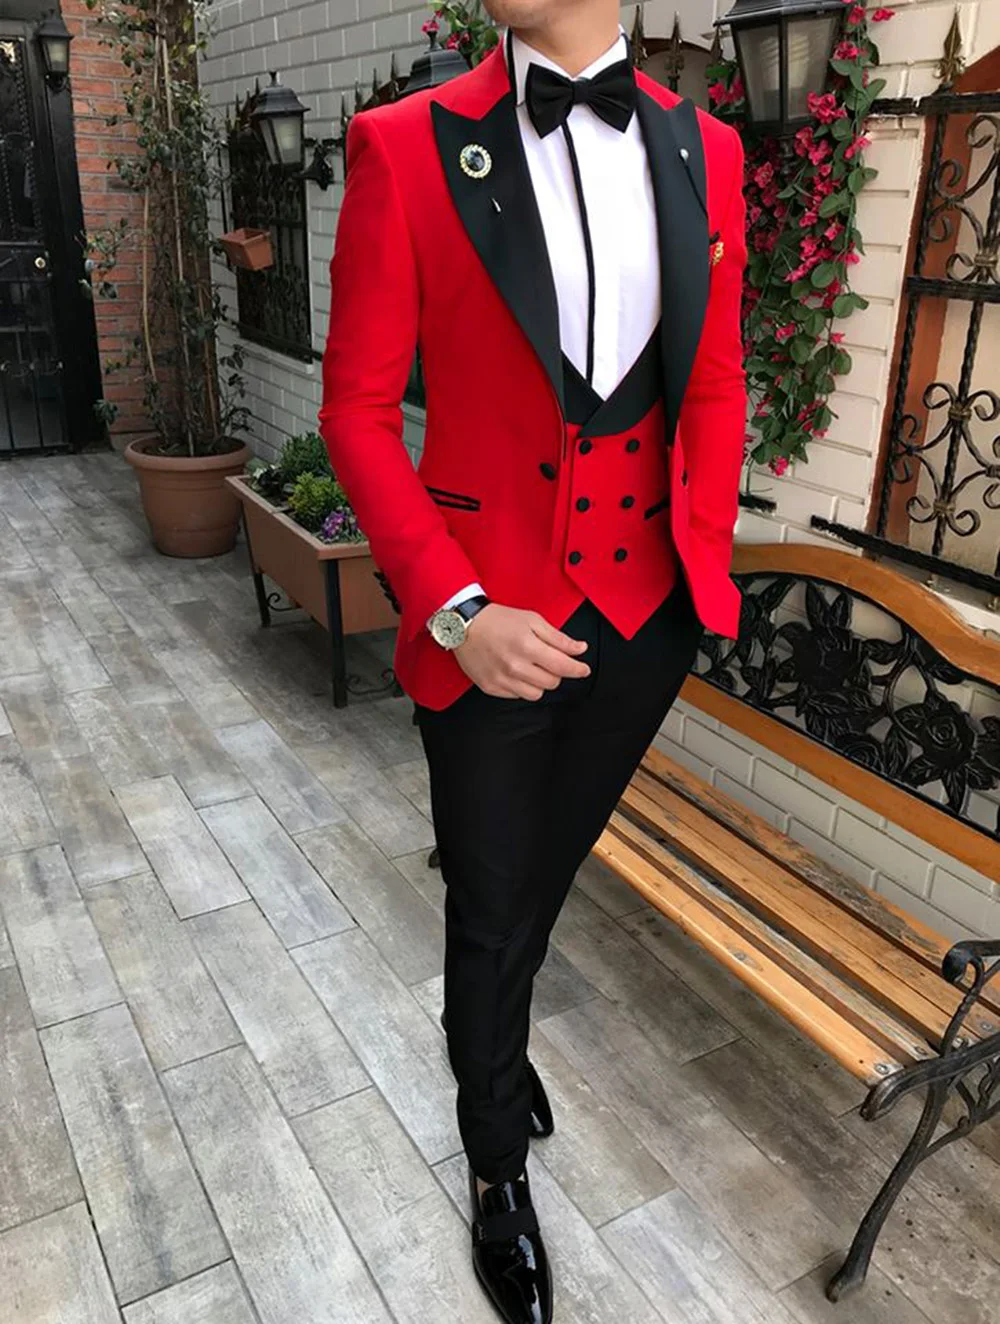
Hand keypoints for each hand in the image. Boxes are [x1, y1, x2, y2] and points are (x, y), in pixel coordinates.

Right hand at [455, 604, 589, 699]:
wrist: (465, 625)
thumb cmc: (498, 620)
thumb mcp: (532, 620)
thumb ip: (558, 638)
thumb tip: (580, 649)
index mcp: (528, 646)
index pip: (563, 667)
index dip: (578, 670)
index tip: (583, 669)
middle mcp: (515, 666)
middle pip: (552, 683)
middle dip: (556, 672)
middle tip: (548, 660)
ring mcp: (502, 679)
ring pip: (537, 694)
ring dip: (540, 682)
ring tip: (532, 667)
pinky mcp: (491, 687)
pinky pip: (517, 696)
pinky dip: (522, 686)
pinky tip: (516, 672)